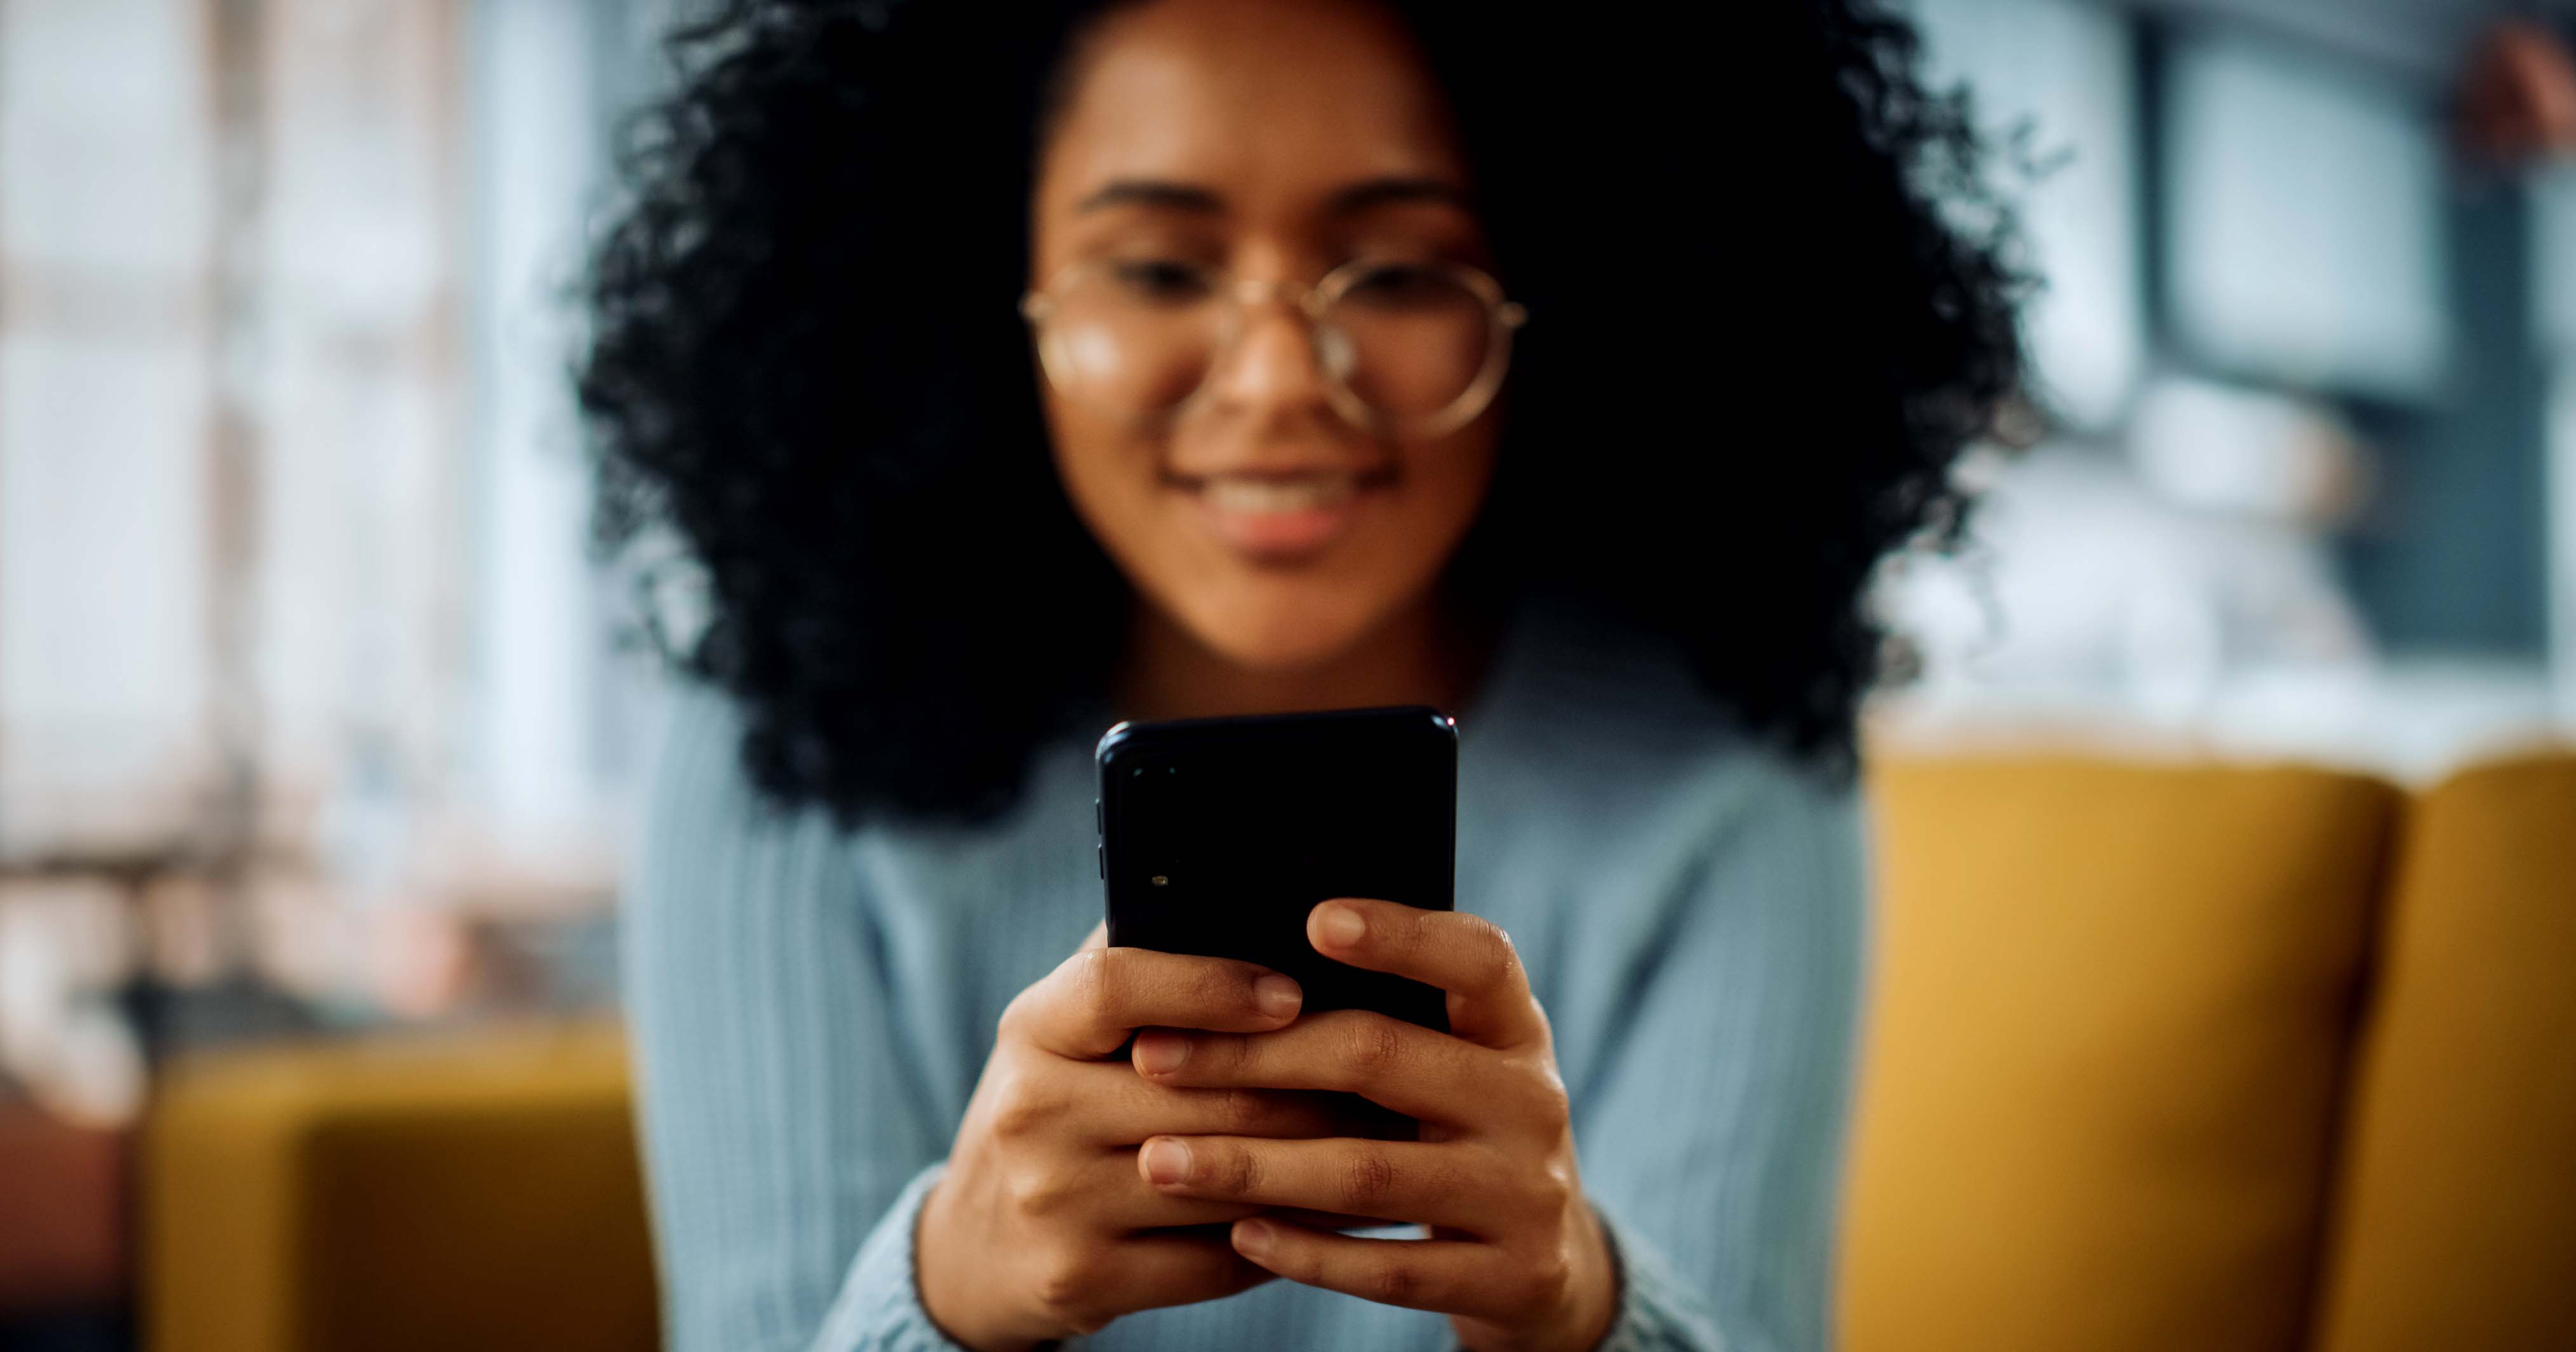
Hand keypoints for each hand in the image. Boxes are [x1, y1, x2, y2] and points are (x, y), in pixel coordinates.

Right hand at [918, 927, 1346, 1350]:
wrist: (974, 1247)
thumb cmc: (1055, 1111)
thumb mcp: (1066, 1035)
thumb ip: (1142, 974)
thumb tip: (1257, 910)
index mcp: (1032, 1031)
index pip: (1116, 986)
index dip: (1211, 985)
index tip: (1291, 994)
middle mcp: (1033, 1113)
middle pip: (1200, 1091)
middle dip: (1311, 1083)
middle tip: (1390, 1071)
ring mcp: (1054, 1203)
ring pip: (1222, 1179)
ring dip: (1318, 1163)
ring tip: (1387, 1141)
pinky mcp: (1083, 1279)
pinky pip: (1215, 1259)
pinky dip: (1286, 1237)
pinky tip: (1334, 1215)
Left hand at [1128, 900, 1618, 1351]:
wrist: (1544, 1260)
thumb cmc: (1455, 1130)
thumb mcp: (1452, 1061)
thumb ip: (1385, 1015)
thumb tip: (1237, 967)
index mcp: (1514, 1028)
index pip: (1477, 958)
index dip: (1403, 935)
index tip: (1315, 920)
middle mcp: (1533, 1101)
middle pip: (1385, 1058)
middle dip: (1255, 1056)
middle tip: (1153, 1058)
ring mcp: (1525, 1194)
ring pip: (1370, 1174)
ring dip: (1253, 1166)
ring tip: (1161, 1160)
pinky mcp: (1510, 1278)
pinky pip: (1390, 1269)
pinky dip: (1307, 1251)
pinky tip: (1237, 1233)